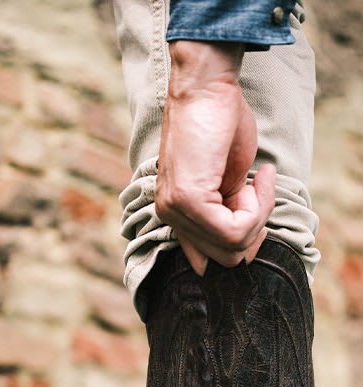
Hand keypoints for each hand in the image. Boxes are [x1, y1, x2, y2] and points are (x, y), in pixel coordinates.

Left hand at [155, 41, 275, 274]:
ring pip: (233, 246)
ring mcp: (176, 209)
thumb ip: (228, 214)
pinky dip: (259, 206)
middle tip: (260, 189)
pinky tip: (259, 178)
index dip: (243, 241)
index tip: (257, 203)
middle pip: (225, 258)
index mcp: (175, 212)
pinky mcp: (188, 200)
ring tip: (258, 180)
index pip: (208, 259)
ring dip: (259, 214)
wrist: (208, 84)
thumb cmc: (221, 121)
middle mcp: (169, 215)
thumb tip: (243, 250)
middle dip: (255, 228)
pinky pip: (235, 230)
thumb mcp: (229, 179)